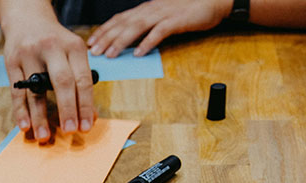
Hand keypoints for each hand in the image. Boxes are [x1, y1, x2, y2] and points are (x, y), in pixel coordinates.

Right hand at [1, 5, 96, 141]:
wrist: (27, 18)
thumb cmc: (54, 42)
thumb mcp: (72, 51)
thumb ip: (80, 79)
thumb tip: (89, 115)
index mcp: (73, 46)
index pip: (82, 79)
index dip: (85, 105)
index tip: (86, 126)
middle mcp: (52, 48)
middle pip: (62, 82)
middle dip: (67, 109)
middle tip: (70, 131)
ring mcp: (30, 54)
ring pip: (36, 89)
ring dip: (40, 116)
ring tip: (44, 135)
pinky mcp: (12, 62)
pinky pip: (17, 90)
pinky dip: (21, 110)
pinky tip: (25, 125)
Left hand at [87, 0, 231, 57]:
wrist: (214, 0)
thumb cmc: (188, 10)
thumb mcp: (162, 16)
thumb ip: (147, 26)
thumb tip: (130, 44)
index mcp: (146, 8)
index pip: (119, 19)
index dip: (104, 30)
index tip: (90, 43)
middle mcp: (151, 9)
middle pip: (124, 23)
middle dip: (106, 38)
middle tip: (93, 52)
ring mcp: (163, 13)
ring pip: (137, 27)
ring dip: (121, 41)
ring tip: (109, 54)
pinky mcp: (176, 20)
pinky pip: (159, 32)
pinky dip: (147, 43)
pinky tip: (138, 53)